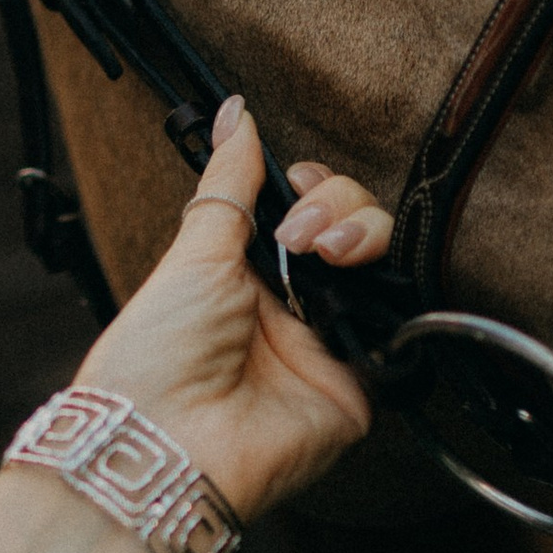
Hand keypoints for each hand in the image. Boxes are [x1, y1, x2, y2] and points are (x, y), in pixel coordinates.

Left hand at [80, 97, 388, 520]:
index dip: (317, 188)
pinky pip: (397, 329)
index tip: (299, 180)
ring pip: (382, 265)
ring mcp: (328, 345)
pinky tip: (358, 275)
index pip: (308, 211)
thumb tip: (236, 113)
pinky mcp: (358, 385)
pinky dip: (389, 293)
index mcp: (247, 274)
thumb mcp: (193, 249)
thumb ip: (228, 182)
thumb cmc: (155, 354)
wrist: (165, 439)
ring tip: (327, 251)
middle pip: (353, 228)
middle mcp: (292, 308)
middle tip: (302, 232)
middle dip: (339, 206)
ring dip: (363, 234)